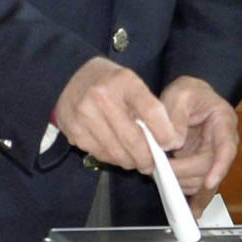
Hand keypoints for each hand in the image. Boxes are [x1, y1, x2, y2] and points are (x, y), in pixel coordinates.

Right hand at [54, 56, 177, 172]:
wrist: (70, 76)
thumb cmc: (109, 82)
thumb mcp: (131, 83)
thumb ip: (147, 107)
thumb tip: (164, 142)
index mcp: (124, 81)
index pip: (152, 112)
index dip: (165, 133)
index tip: (171, 143)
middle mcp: (102, 96)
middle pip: (133, 139)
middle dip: (147, 157)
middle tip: (154, 164)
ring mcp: (85, 114)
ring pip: (116, 151)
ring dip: (131, 162)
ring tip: (138, 162)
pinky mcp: (74, 130)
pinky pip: (100, 153)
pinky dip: (113, 159)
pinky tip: (119, 155)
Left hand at [160, 76, 238, 214]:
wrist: (189, 97)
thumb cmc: (188, 92)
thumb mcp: (179, 93)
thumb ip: (175, 115)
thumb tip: (174, 142)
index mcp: (223, 120)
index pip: (226, 147)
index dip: (219, 166)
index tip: (209, 181)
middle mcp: (223, 141)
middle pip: (210, 168)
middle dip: (185, 174)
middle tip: (160, 171)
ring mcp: (213, 156)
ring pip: (203, 180)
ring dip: (182, 183)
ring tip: (161, 178)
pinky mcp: (203, 165)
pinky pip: (202, 186)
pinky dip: (197, 199)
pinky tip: (192, 212)